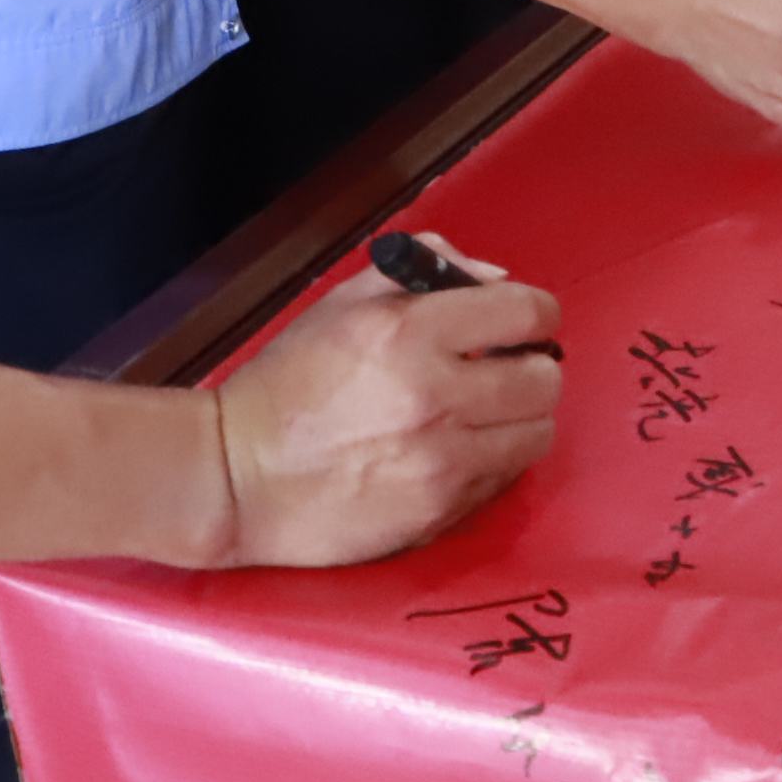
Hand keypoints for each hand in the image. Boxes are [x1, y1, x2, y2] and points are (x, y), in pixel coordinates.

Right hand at [212, 252, 557, 567]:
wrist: (235, 480)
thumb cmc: (287, 385)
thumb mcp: (342, 305)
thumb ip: (424, 271)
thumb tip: (494, 277)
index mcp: (408, 332)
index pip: (526, 311)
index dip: (534, 312)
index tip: (521, 322)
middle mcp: (434, 396)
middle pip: (545, 378)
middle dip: (532, 366)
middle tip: (504, 369)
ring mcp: (441, 461)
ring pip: (537, 433)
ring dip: (520, 419)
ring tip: (483, 414)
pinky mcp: (438, 511)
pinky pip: (504, 478)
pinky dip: (493, 460)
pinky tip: (457, 450)